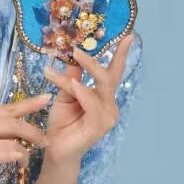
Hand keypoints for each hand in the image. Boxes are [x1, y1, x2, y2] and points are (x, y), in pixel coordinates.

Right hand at [0, 92, 51, 183]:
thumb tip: (16, 126)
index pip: (7, 108)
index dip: (28, 103)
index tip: (46, 98)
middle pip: (13, 121)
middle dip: (34, 131)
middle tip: (46, 141)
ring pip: (12, 136)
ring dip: (26, 148)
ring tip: (28, 159)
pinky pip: (6, 152)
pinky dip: (17, 156)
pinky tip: (19, 164)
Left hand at [39, 34, 133, 167]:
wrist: (55, 148)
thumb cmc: (61, 123)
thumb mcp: (64, 95)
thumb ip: (71, 78)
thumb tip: (73, 59)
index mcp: (103, 97)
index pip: (113, 73)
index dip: (121, 54)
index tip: (128, 35)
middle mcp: (109, 105)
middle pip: (108, 77)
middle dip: (92, 61)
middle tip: (75, 50)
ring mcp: (107, 116)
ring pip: (97, 88)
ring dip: (76, 78)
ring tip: (56, 72)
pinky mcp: (99, 126)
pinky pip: (92, 104)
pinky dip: (82, 93)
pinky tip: (72, 85)